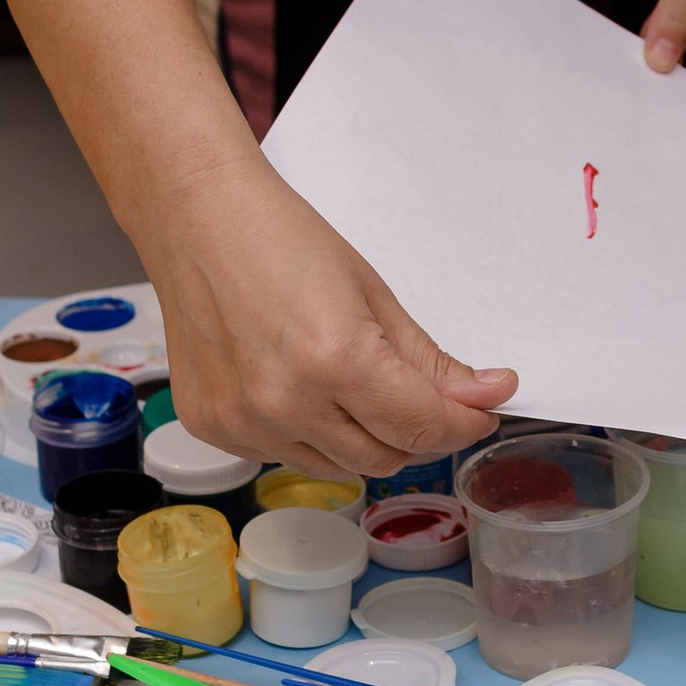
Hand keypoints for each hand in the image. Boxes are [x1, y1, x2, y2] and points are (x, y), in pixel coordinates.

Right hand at [142, 155, 515, 476]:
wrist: (197, 218)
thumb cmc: (282, 239)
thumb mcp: (373, 295)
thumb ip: (430, 361)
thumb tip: (487, 395)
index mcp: (334, 360)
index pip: (421, 427)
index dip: (462, 424)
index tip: (480, 412)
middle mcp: (285, 402)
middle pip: (383, 458)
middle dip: (416, 433)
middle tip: (423, 397)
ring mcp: (243, 422)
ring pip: (336, 467)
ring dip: (362, 439)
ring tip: (352, 384)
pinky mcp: (213, 429)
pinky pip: (285, 456)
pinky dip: (308, 435)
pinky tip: (300, 387)